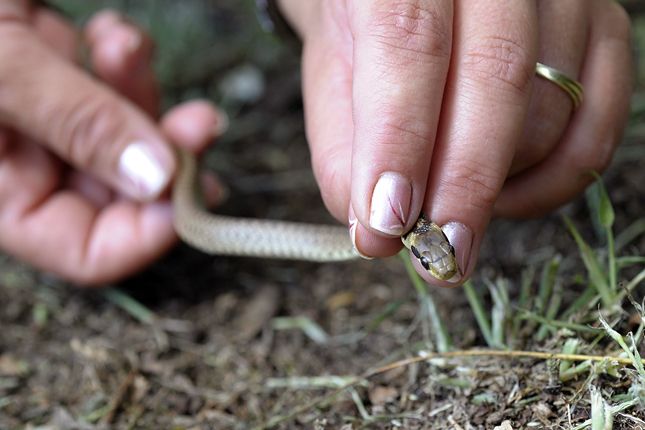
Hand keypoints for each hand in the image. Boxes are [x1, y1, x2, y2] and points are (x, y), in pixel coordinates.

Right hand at [0, 3, 224, 283]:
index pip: (88, 251)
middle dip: (167, 156)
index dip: (145, 232)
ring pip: (130, 136)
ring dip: (146, 96)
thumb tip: (157, 180)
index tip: (187, 190)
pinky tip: (109, 32)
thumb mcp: (1, 68)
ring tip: (124, 46)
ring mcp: (50, 120)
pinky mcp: (64, 77)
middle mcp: (28, 166)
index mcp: (0, 192)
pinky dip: (125, 61)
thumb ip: (77, 123)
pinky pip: (116, 88)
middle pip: (125, 193)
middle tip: (200, 122)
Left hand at [279, 0, 632, 285]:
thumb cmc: (364, 30)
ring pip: (548, 109)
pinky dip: (555, 180)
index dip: (400, 140)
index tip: (388, 222)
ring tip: (453, 205)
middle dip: (464, 184)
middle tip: (439, 256)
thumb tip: (378, 234)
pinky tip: (507, 194)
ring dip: (500, 185)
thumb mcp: (332, 77)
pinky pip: (598, 123)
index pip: (407, 44)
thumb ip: (345, 151)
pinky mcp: (603, 28)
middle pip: (494, 77)